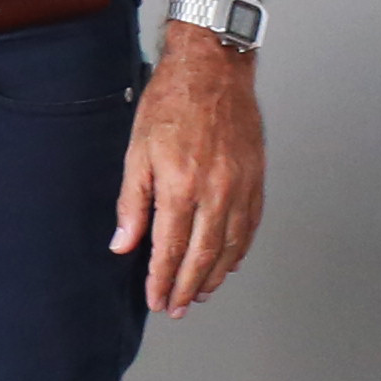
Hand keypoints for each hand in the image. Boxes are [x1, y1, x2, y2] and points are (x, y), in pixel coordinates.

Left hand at [115, 35, 262, 314]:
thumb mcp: (136, 152)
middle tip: (176, 307)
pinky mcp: (257, 180)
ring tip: (200, 293)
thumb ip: (132, 203)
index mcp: (181, 186)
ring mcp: (241, 188)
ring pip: (231, 246)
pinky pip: (250, 226)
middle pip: (204, 254)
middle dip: (188, 286)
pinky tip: (228, 262)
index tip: (155, 297)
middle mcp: (216, 192)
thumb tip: (124, 243)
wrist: (213, 72)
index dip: (162, 278)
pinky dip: (239, 250)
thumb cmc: (170, 105)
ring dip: (215, 275)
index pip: (171, 247)